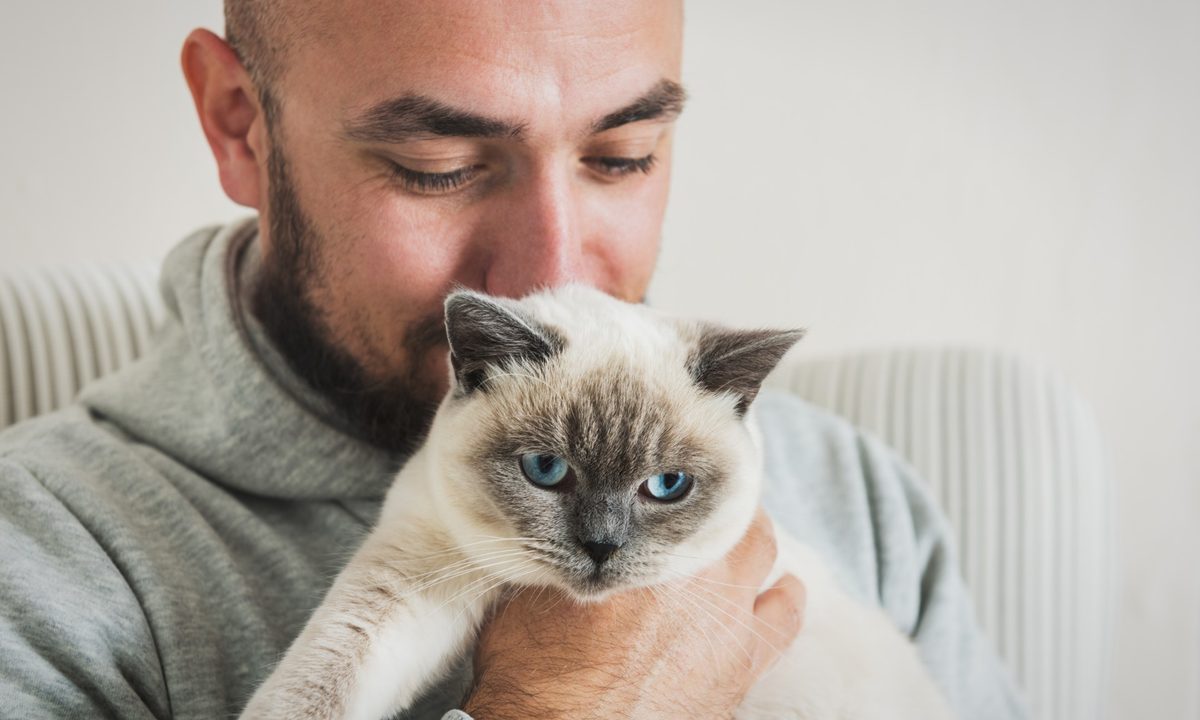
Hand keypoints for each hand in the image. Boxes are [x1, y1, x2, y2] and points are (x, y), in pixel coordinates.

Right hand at [461, 508, 805, 719]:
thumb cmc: (540, 680)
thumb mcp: (528, 600)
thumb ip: (558, 554)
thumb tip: (565, 527)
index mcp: (643, 550)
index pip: (665, 486)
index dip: (662, 475)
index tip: (656, 469)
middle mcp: (697, 576)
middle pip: (720, 510)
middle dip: (709, 502)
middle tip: (692, 498)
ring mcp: (729, 621)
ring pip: (761, 552)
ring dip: (746, 539)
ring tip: (732, 534)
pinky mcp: (745, 666)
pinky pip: (785, 617)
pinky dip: (783, 596)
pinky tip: (781, 588)